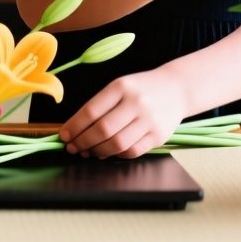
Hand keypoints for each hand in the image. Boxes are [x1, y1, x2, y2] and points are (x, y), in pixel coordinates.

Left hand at [57, 69, 188, 158]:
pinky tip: (108, 152)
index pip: (91, 111)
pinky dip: (117, 154)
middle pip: (103, 130)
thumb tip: (76, 129)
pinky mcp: (159, 135)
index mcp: (121, 87)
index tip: (64, 136)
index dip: (74, 127)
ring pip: (117, 144)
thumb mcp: (120, 86)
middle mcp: (136, 102)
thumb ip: (100, 105)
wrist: (176, 88)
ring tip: (88, 152)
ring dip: (98, 151)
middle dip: (83, 142)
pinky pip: (132, 151)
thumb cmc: (140, 89)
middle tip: (73, 148)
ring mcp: (149, 120)